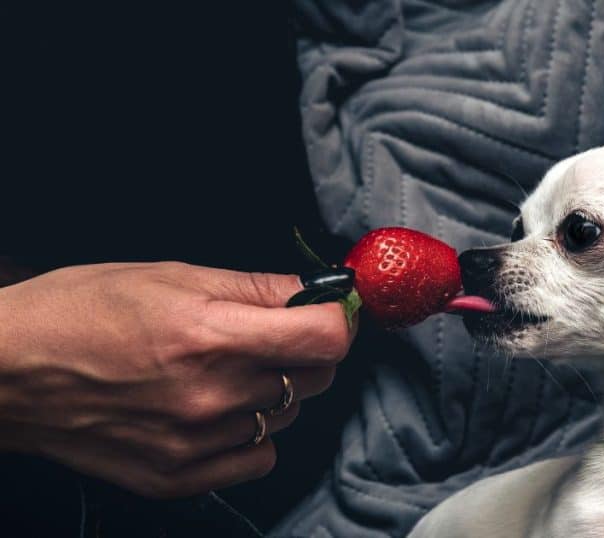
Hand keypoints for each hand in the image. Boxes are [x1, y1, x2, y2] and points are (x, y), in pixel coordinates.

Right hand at [0, 262, 354, 497]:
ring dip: (274, 390)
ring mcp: (195, 443)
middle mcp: (210, 396)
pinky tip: (215, 409)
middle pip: (315, 377)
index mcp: (210, 336)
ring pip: (286, 414)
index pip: (326, 338)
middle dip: (304, 350)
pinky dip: (249, 432)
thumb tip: (315, 289)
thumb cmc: (79, 312)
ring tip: (222, 370)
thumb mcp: (170, 275)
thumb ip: (254, 286)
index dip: (337, 319)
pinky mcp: (178, 477)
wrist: (7, 372)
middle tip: (266, 334)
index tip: (327, 311)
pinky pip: (257, 456)